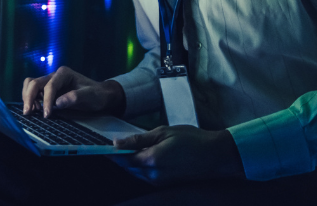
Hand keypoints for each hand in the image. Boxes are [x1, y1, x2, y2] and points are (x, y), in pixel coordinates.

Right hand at [21, 66, 124, 116]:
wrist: (99, 95)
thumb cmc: (95, 95)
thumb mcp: (88, 96)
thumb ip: (74, 98)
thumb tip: (57, 104)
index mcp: (64, 74)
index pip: (50, 86)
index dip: (46, 100)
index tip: (46, 114)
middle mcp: (54, 75)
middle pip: (34, 82)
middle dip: (29, 97)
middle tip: (28, 113)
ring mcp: (50, 82)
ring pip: (31, 85)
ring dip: (27, 97)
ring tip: (31, 111)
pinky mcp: (47, 90)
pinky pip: (34, 92)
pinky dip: (31, 99)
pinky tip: (35, 110)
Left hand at [111, 125, 243, 185]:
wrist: (215, 155)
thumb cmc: (192, 139)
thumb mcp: (163, 132)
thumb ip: (138, 139)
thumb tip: (117, 143)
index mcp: (150, 160)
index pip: (122, 159)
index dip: (111, 152)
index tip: (102, 144)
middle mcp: (152, 175)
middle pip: (128, 167)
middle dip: (120, 157)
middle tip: (116, 143)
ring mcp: (159, 182)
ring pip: (136, 172)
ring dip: (131, 162)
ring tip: (131, 147)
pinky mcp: (166, 184)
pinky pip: (146, 176)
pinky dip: (142, 166)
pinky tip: (146, 155)